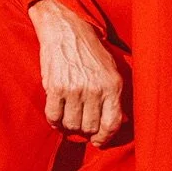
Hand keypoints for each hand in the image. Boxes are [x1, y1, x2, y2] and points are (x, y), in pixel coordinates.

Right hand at [28, 0, 122, 145]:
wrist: (65, 29)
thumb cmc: (90, 49)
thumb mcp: (111, 69)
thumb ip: (114, 96)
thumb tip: (118, 122)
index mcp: (112, 86)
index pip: (111, 124)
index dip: (104, 138)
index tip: (98, 141)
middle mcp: (95, 89)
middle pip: (89, 127)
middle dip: (84, 130)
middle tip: (79, 123)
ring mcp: (74, 89)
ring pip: (71, 124)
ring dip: (68, 125)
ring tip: (67, 118)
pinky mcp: (55, 87)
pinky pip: (53, 116)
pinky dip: (54, 121)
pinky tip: (56, 116)